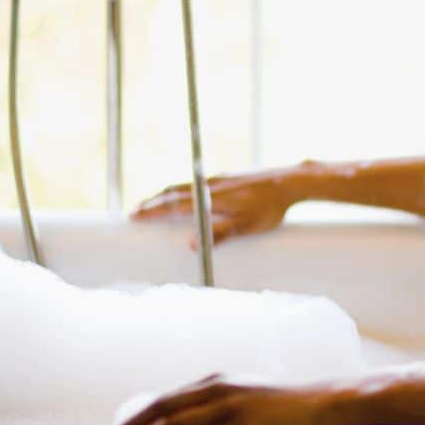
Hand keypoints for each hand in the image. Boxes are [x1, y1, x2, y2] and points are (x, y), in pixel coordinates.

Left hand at [102, 373, 334, 424]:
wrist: (322, 404)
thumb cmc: (285, 408)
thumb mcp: (246, 400)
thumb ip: (222, 411)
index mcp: (216, 383)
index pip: (166, 398)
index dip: (138, 416)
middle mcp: (218, 390)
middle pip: (163, 408)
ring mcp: (231, 408)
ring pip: (177, 424)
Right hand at [130, 169, 295, 247]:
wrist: (291, 181)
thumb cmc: (270, 207)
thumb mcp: (246, 226)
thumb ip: (220, 235)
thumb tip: (192, 246)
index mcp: (210, 197)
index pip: (173, 204)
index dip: (152, 211)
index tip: (133, 216)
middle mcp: (211, 184)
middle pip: (174, 192)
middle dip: (153, 202)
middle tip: (135, 212)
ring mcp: (220, 180)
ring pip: (185, 186)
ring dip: (166, 195)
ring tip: (155, 204)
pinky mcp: (229, 178)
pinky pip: (197, 184)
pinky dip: (183, 190)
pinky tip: (187, 197)